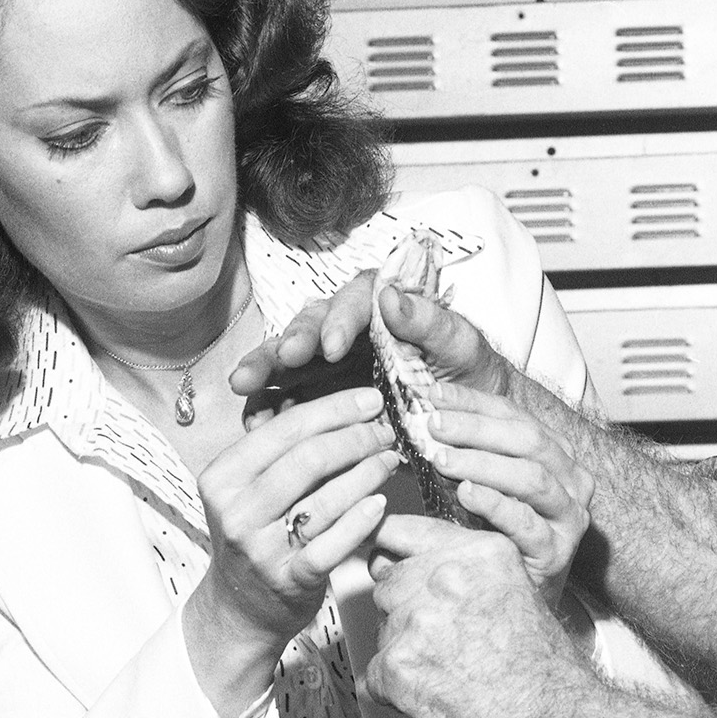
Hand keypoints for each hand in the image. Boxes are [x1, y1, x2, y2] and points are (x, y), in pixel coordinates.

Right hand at [187, 387, 398, 651]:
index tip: (369, 400)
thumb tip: (344, 407)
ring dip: (368, 472)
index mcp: (223, 477)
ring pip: (327, 498)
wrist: (239, 608)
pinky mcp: (290, 580)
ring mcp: (262, 549)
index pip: (285, 429)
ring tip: (390, 459)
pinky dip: (362, 518)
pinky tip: (380, 502)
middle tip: (384, 431)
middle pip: (309, 458)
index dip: (335, 409)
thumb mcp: (250, 489)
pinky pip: (336, 542)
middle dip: (357, 437)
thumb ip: (283, 450)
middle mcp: (237, 512)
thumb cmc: (256, 535)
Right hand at [229, 270, 514, 416]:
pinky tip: (256, 422)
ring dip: (265, 372)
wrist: (471, 419)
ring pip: (287, 362)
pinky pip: (288, 400)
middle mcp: (345, 329)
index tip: (332, 347)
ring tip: (245, 387)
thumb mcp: (461, 346)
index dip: (338, 323)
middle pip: (307, 328)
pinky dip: (271, 409)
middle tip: (280, 361)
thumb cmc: (469, 374)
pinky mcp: (319, 397)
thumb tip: (392, 295)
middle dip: (288, 344)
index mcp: (379, 306)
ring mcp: (327, 364)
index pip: (352, 304)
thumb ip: (430, 321)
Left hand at [365, 517, 598, 717]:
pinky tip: (432, 697)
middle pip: (392, 582)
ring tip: (445, 672)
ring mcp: (420, 619)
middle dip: (405, 610)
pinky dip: (396, 690)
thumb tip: (412, 565)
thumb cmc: (543, 671)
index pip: (409, 531)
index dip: (393, 549)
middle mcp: (448, 576)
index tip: (380, 553)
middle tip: (441, 643)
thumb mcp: (516, 592)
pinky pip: (377, 672)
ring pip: (384, 627)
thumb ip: (468, 571)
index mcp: (481, 551)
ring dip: (402, 648)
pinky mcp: (400, 664)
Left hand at [429, 382, 592, 605]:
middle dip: (477, 429)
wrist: (520, 594)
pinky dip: (496, 505)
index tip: (434, 395)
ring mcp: (568, 517)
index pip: (515, 416)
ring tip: (442, 459)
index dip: (474, 402)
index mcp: (555, 454)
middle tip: (434, 425)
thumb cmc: (498, 533)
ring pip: (532, 479)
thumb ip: (467, 451)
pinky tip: (466, 494)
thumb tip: (422, 415)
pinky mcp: (557, 552)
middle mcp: (570, 480)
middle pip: (527, 441)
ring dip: (484, 464)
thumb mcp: (486, 484)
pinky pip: (527, 524)